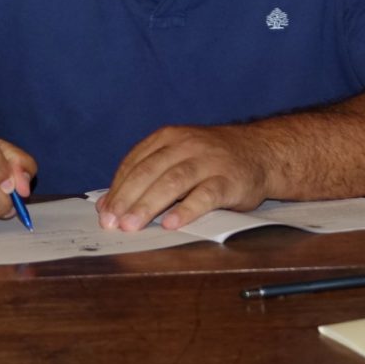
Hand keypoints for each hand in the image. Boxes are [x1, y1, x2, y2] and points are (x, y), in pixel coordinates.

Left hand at [97, 124, 269, 231]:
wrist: (261, 152)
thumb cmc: (211, 160)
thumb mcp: (177, 157)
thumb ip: (146, 174)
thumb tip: (108, 204)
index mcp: (167, 138)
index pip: (135, 163)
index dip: (117, 188)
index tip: (104, 211)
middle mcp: (186, 146)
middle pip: (149, 172)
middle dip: (127, 198)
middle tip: (112, 222)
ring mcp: (209, 161)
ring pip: (173, 182)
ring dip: (149, 205)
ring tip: (132, 225)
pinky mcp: (229, 180)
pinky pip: (205, 196)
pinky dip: (186, 210)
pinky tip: (171, 224)